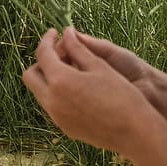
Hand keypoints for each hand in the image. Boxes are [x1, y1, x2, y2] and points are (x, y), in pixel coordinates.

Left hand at [22, 27, 160, 155]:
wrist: (135, 133)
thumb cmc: (122, 95)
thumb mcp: (100, 66)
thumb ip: (78, 48)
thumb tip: (66, 32)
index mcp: (60, 81)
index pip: (42, 54)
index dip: (47, 40)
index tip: (54, 32)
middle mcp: (52, 101)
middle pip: (31, 75)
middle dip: (41, 61)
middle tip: (60, 53)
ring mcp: (56, 117)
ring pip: (39, 92)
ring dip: (48, 78)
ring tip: (71, 69)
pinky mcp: (64, 128)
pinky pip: (51, 106)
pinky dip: (56, 93)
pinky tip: (77, 89)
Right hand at [63, 30, 160, 108]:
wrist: (149, 92)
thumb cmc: (132, 68)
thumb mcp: (110, 52)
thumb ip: (90, 44)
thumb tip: (68, 32)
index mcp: (84, 59)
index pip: (61, 52)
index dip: (58, 49)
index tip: (62, 47)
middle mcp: (79, 74)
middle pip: (57, 66)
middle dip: (57, 62)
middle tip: (62, 62)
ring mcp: (80, 90)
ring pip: (60, 82)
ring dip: (60, 77)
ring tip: (69, 75)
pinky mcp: (83, 105)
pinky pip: (68, 97)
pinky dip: (67, 92)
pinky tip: (72, 89)